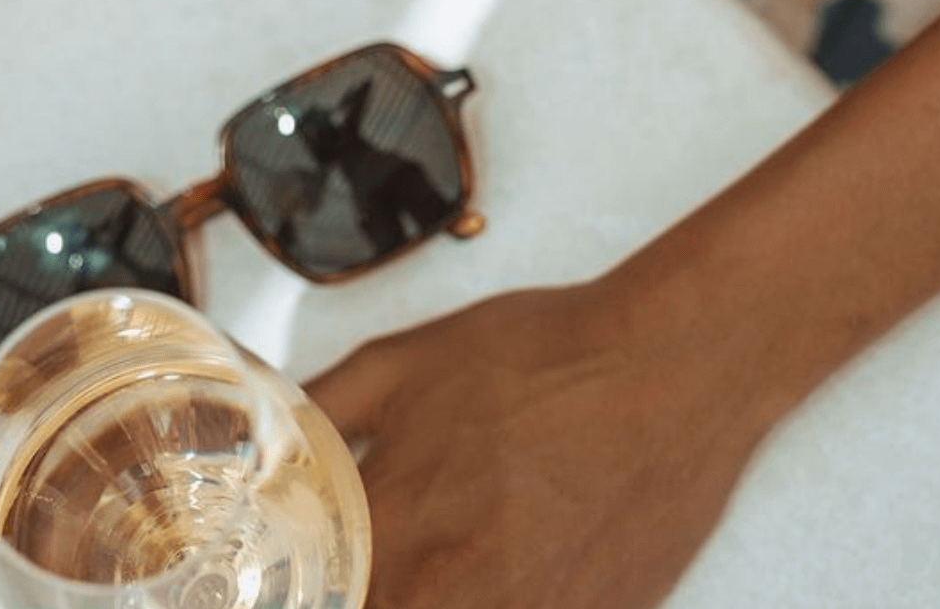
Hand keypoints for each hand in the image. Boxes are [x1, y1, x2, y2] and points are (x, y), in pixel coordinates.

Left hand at [305, 284, 773, 608]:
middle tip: (372, 569)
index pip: (316, 598)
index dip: (309, 588)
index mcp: (394, 524)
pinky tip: (510, 570)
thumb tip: (265, 446)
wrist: (674, 362)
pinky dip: (507, 602)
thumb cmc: (543, 355)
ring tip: (446, 564)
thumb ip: (317, 413)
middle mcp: (455, 587)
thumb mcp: (401, 362)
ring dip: (434, 598)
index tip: (309, 575)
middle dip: (368, 595)